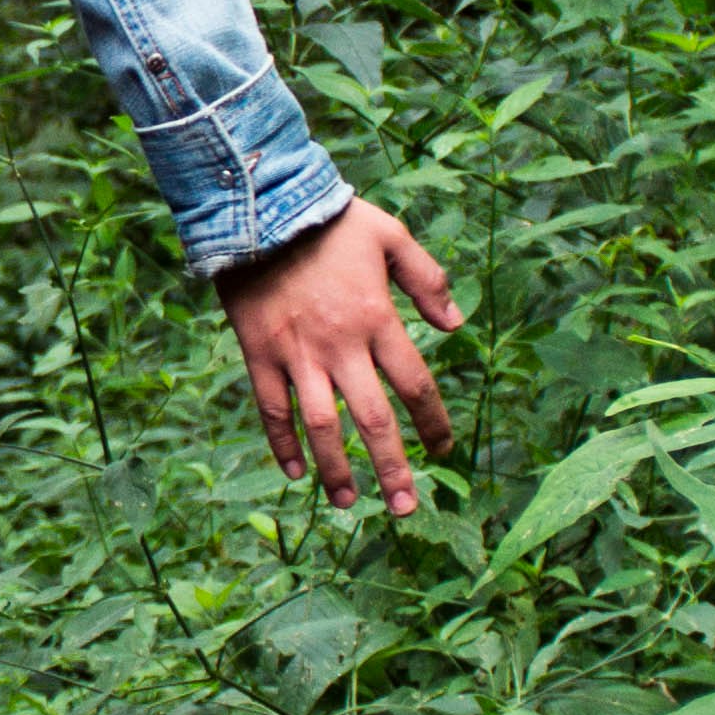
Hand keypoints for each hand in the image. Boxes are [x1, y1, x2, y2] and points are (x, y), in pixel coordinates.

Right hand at [219, 196, 460, 518]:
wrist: (259, 207)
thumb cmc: (330, 220)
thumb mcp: (391, 236)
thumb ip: (428, 280)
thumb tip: (456, 325)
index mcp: (377, 319)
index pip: (415, 385)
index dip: (434, 423)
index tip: (444, 450)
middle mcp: (340, 346)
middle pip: (372, 420)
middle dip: (392, 468)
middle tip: (405, 508)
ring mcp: (297, 354)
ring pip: (320, 425)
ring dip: (336, 468)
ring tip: (348, 503)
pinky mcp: (259, 354)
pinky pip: (271, 409)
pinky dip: (282, 444)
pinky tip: (295, 473)